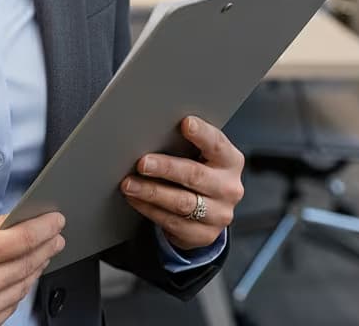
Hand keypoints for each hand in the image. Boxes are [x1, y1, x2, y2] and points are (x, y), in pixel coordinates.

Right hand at [0, 211, 64, 325]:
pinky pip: (12, 305)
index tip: (56, 220)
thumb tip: (19, 221)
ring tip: (43, 252)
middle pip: (28, 262)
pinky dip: (21, 287)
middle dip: (47, 246)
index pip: (23, 239)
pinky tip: (24, 274)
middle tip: (56, 234)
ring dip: (37, 266)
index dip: (45, 228)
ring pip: (24, 286)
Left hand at [119, 116, 244, 250]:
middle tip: (142, 163)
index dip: (202, 134)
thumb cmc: (198, 169)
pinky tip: (135, 199)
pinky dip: (149, 209)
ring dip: (151, 192)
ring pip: (181, 202)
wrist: (208, 209)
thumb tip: (153, 128)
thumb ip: (185, 142)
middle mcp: (228, 188)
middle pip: (195, 175)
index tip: (185, 123)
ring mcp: (219, 214)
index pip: (217, 144)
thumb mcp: (200, 154)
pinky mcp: (203, 234)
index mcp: (230, 161)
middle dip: (165, 168)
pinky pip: (172, 222)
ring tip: (129, 184)